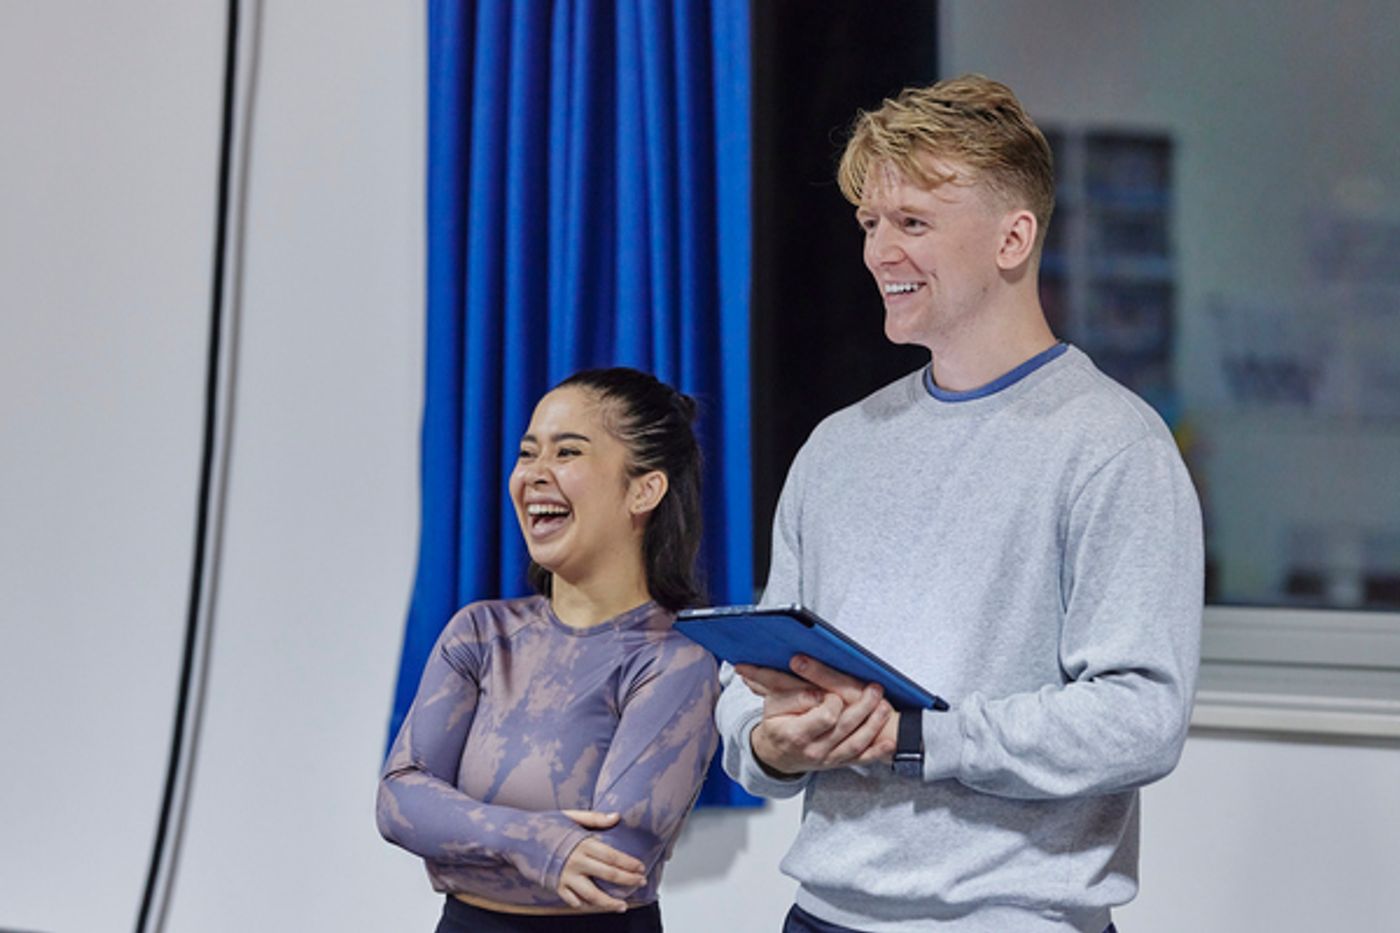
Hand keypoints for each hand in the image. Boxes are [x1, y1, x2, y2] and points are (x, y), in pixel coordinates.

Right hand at [555, 810, 645, 912]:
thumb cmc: (545, 824)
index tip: (641, 867)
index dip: (629, 863)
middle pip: (608, 875)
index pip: (612, 856)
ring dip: (610, 902)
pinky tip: (595, 906)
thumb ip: (595, 818)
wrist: (516, 836)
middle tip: (640, 882)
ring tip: (622, 905)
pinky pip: (573, 901)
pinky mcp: (555, 886)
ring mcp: (565, 876)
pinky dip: (585, 905)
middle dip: (627, 881)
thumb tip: (617, 816)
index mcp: (582, 843)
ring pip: (593, 895)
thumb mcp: (571, 816)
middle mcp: (576, 861)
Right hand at [736, 655, 895, 775]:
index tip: (834, 692)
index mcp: (797, 734)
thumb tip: (817, 693)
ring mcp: (828, 759)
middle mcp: (815, 751)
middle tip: (874, 689)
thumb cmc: (775, 726)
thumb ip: (794, 697)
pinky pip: (860, 759)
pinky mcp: (838, 763)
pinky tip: (890, 743)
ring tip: (885, 707)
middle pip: (846, 728)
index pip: (825, 717)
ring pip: (857, 744)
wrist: (775, 756)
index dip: (834, 702)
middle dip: (863, 707)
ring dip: (874, 725)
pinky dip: (877, 752)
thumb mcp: (773, 706)